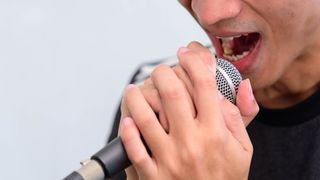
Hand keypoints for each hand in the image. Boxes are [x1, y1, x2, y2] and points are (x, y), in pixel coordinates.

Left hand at [119, 42, 258, 179]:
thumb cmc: (225, 178)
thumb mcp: (243, 149)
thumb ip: (241, 116)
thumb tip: (240, 86)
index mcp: (216, 133)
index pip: (204, 85)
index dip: (194, 62)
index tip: (185, 54)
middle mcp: (192, 142)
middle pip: (172, 92)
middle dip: (164, 72)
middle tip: (161, 70)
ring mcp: (170, 159)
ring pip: (145, 117)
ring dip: (136, 97)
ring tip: (135, 90)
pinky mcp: (154, 175)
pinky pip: (134, 148)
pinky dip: (128, 130)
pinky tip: (128, 119)